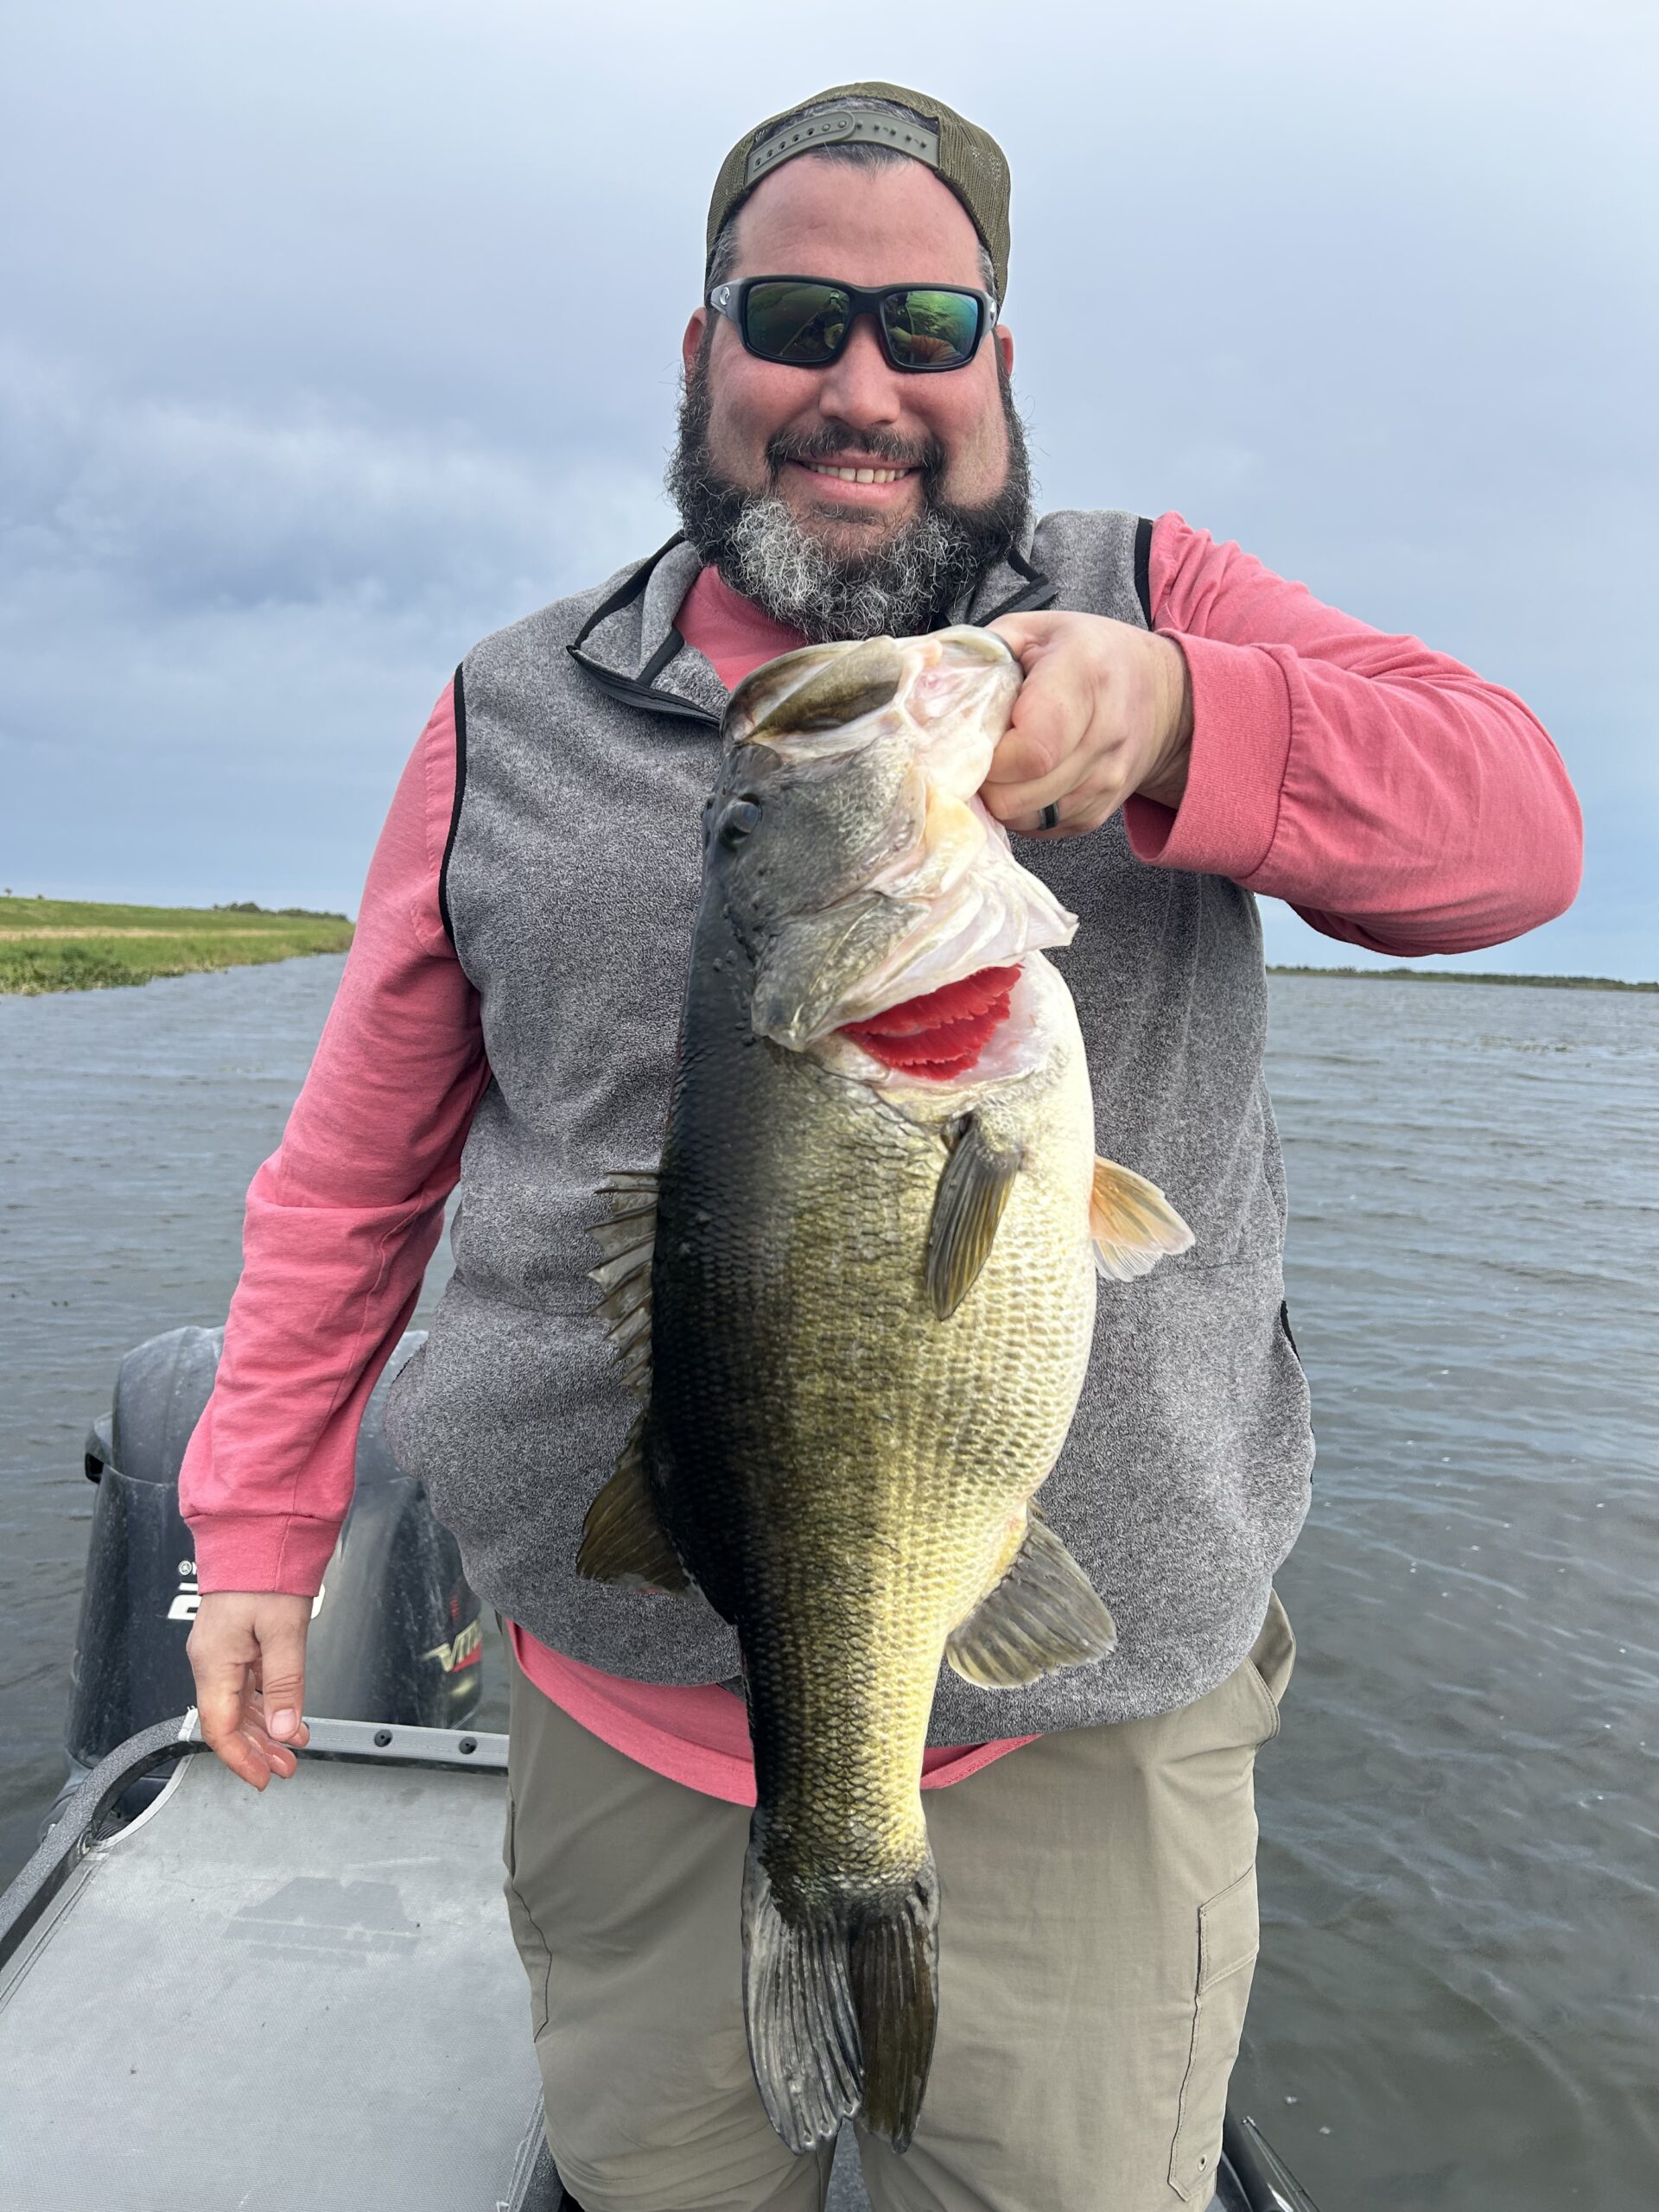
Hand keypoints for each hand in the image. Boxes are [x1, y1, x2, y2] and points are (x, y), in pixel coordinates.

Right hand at [187, 1590, 313, 1789]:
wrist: (257, 1529)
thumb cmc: (265, 1570)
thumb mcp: (284, 1630)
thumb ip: (285, 1683)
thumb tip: (286, 1729)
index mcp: (214, 1661)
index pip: (219, 1728)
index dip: (241, 1759)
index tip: (264, 1778)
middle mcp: (210, 1658)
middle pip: (228, 1720)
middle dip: (257, 1749)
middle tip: (286, 1767)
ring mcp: (221, 1648)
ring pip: (237, 1703)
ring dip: (264, 1728)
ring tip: (292, 1746)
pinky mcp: (234, 1638)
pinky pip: (244, 1682)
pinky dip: (265, 1702)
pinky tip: (284, 1711)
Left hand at [982, 611, 1193, 836]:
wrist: (1162, 693)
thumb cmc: (1086, 655)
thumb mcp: (1032, 631)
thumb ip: (977, 655)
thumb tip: (916, 692)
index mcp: (1085, 676)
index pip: (1030, 750)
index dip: (988, 755)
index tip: (973, 737)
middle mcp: (1104, 736)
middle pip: (1018, 794)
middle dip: (984, 779)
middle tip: (980, 752)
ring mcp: (1107, 782)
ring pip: (1025, 818)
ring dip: (1000, 796)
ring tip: (1003, 762)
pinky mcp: (1098, 814)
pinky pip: (1040, 829)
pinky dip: (1020, 810)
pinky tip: (1025, 779)